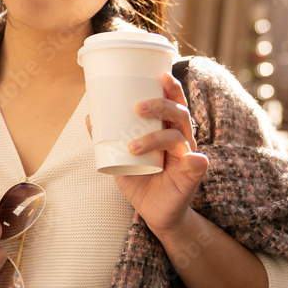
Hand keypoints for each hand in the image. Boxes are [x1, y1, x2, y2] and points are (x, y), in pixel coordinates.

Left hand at [86, 73, 208, 235]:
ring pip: (179, 136)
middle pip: (179, 113)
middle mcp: (180, 139)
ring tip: (133, 146)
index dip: (171, 87)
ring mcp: (187, 156)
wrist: (155, 213)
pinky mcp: (192, 176)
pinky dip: (195, 161)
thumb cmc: (140, 180)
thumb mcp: (120, 158)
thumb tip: (90, 117)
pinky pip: (197, 165)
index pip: (173, 103)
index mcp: (167, 130)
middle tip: (138, 108)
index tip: (161, 74)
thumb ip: (107, 139)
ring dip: (157, 137)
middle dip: (161, 105)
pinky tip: (189, 160)